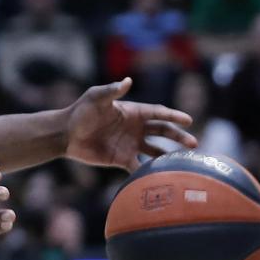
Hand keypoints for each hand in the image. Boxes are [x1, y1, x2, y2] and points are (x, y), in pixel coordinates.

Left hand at [64, 78, 196, 171]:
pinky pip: (139, 167)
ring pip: (155, 151)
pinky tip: (160, 179)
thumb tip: (127, 81)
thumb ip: (112, 91)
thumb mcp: (96, 98)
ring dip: (168, 156)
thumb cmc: (80, 112)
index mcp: (133, 112)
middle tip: (194, 144)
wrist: (65, 133)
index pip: (158, 113)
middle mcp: (135, 128)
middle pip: (163, 132)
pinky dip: (148, 173)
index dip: (174, 116)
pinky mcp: (121, 159)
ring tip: (183, 162)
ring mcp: (130, 144)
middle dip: (179, 137)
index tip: (189, 120)